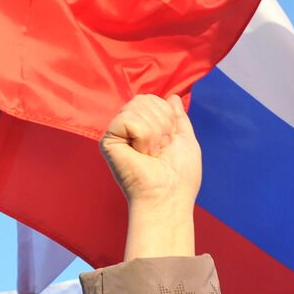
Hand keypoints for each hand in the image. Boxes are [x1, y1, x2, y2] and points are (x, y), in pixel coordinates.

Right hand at [100, 95, 200, 258]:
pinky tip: (142, 153)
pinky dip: (144, 136)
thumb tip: (172, 97)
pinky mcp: (108, 140)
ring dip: (155, 132)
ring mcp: (117, 133)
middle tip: (161, 149)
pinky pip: (130, 119)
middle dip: (162, 123)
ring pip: (138, 106)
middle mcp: (128, 128)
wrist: (168, 196)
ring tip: (152, 154)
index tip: (170, 141)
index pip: (155, 99)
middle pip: (145, 99)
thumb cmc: (180, 175)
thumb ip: (178, 118)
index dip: (169, 117)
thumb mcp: (185, 140)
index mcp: (146, 127)